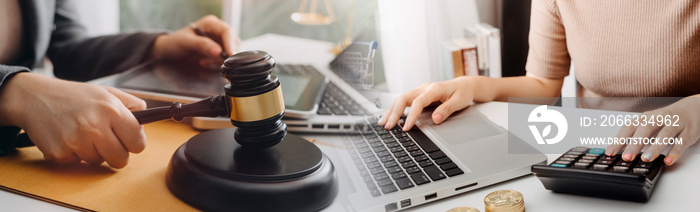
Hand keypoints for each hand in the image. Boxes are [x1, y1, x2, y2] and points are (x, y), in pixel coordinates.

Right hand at [0, 73, 146, 167]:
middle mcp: (94, 126)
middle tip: (107, 142)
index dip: (135, 143)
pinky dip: (74, 154)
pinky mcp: (60, 153)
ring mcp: (76, 141)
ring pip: (99, 162)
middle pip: (121, 159)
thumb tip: (145, 120)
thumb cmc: (73, 96)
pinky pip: (78, 163)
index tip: (130, 141)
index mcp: (111, 109)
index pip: (138, 141)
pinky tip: (67, 137)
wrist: (34, 98)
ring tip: (83, 133)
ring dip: (94, 152)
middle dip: (117, 153)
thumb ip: (131, 104)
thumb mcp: (105, 92)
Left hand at [149, 15, 239, 69]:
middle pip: (233, 43)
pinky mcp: (217, 54)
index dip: (230, 44)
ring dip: (218, 61)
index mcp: (211, 24)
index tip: (230, 55)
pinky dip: (215, 65)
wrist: (169, 52)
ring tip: (203, 62)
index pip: (227, 32)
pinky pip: (223, 61)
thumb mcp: (186, 42)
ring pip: (230, 53)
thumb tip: (218, 51)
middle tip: (214, 62)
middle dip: (225, 54)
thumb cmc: (175, 43)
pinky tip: (203, 63)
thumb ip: (202, 45)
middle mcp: (218, 32)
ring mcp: (219, 43)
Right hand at [378, 77, 475, 130]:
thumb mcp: (459, 102)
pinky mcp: (418, 95)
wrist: (464, 85)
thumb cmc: (463, 93)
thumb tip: (435, 120)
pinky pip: (403, 101)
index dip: (411, 116)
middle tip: (388, 127)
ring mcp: (419, 91)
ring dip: (391, 111)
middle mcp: (424, 88)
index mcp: (434, 89)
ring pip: (400, 99)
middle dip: (394, 113)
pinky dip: (395, 109)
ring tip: (383, 123)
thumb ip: (446, 110)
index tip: (406, 128)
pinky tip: (389, 117)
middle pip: (403, 98)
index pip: (418, 102)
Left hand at [605, 96, 699, 165]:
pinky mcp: (689, 131)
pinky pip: (681, 142)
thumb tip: (620, 151)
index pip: (629, 128)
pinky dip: (675, 152)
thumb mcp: (650, 124)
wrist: (694, 108)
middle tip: (627, 157)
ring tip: (646, 159)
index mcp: (646, 117)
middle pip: (645, 129)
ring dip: (654, 147)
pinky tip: (668, 161)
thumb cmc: (667, 119)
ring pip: (664, 134)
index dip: (618, 140)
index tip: (610, 153)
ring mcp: (675, 123)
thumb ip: (637, 136)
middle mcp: (660, 118)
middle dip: (635, 143)